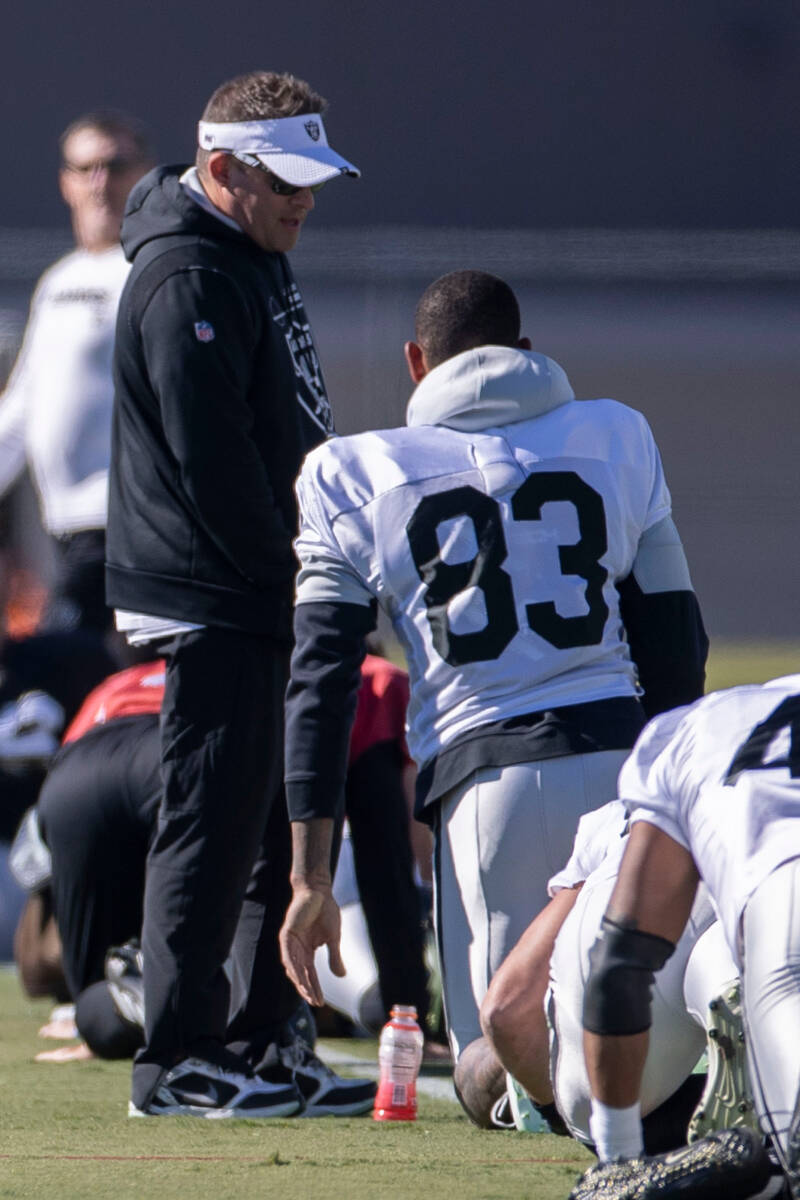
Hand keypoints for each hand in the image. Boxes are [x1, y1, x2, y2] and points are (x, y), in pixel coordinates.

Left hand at [279, 883, 345, 1006]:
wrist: (319, 892)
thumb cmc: (326, 911)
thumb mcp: (334, 938)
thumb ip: (335, 957)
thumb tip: (341, 976)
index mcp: (307, 951)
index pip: (310, 974)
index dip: (315, 988)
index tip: (321, 1003)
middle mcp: (297, 949)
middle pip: (301, 974)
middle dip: (307, 989)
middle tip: (314, 1002)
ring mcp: (291, 942)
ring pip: (293, 967)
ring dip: (300, 981)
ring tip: (307, 994)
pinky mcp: (287, 934)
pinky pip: (288, 954)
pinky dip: (292, 966)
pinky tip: (297, 978)